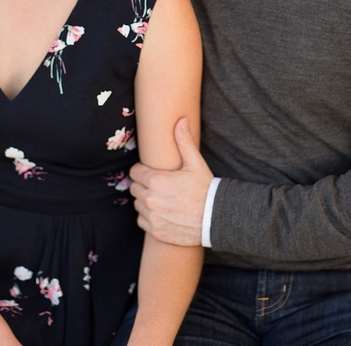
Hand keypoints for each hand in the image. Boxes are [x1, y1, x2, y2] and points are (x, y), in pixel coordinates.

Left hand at [129, 118, 210, 246]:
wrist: (215, 218)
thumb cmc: (205, 189)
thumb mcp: (196, 163)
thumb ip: (184, 141)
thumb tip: (180, 120)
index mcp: (156, 181)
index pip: (135, 172)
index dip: (144, 170)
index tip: (153, 172)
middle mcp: (150, 200)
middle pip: (135, 188)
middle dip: (144, 185)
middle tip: (160, 185)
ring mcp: (151, 217)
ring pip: (138, 204)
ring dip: (146, 201)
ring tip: (163, 198)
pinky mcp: (154, 230)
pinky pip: (142, 220)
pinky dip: (150, 217)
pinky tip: (164, 212)